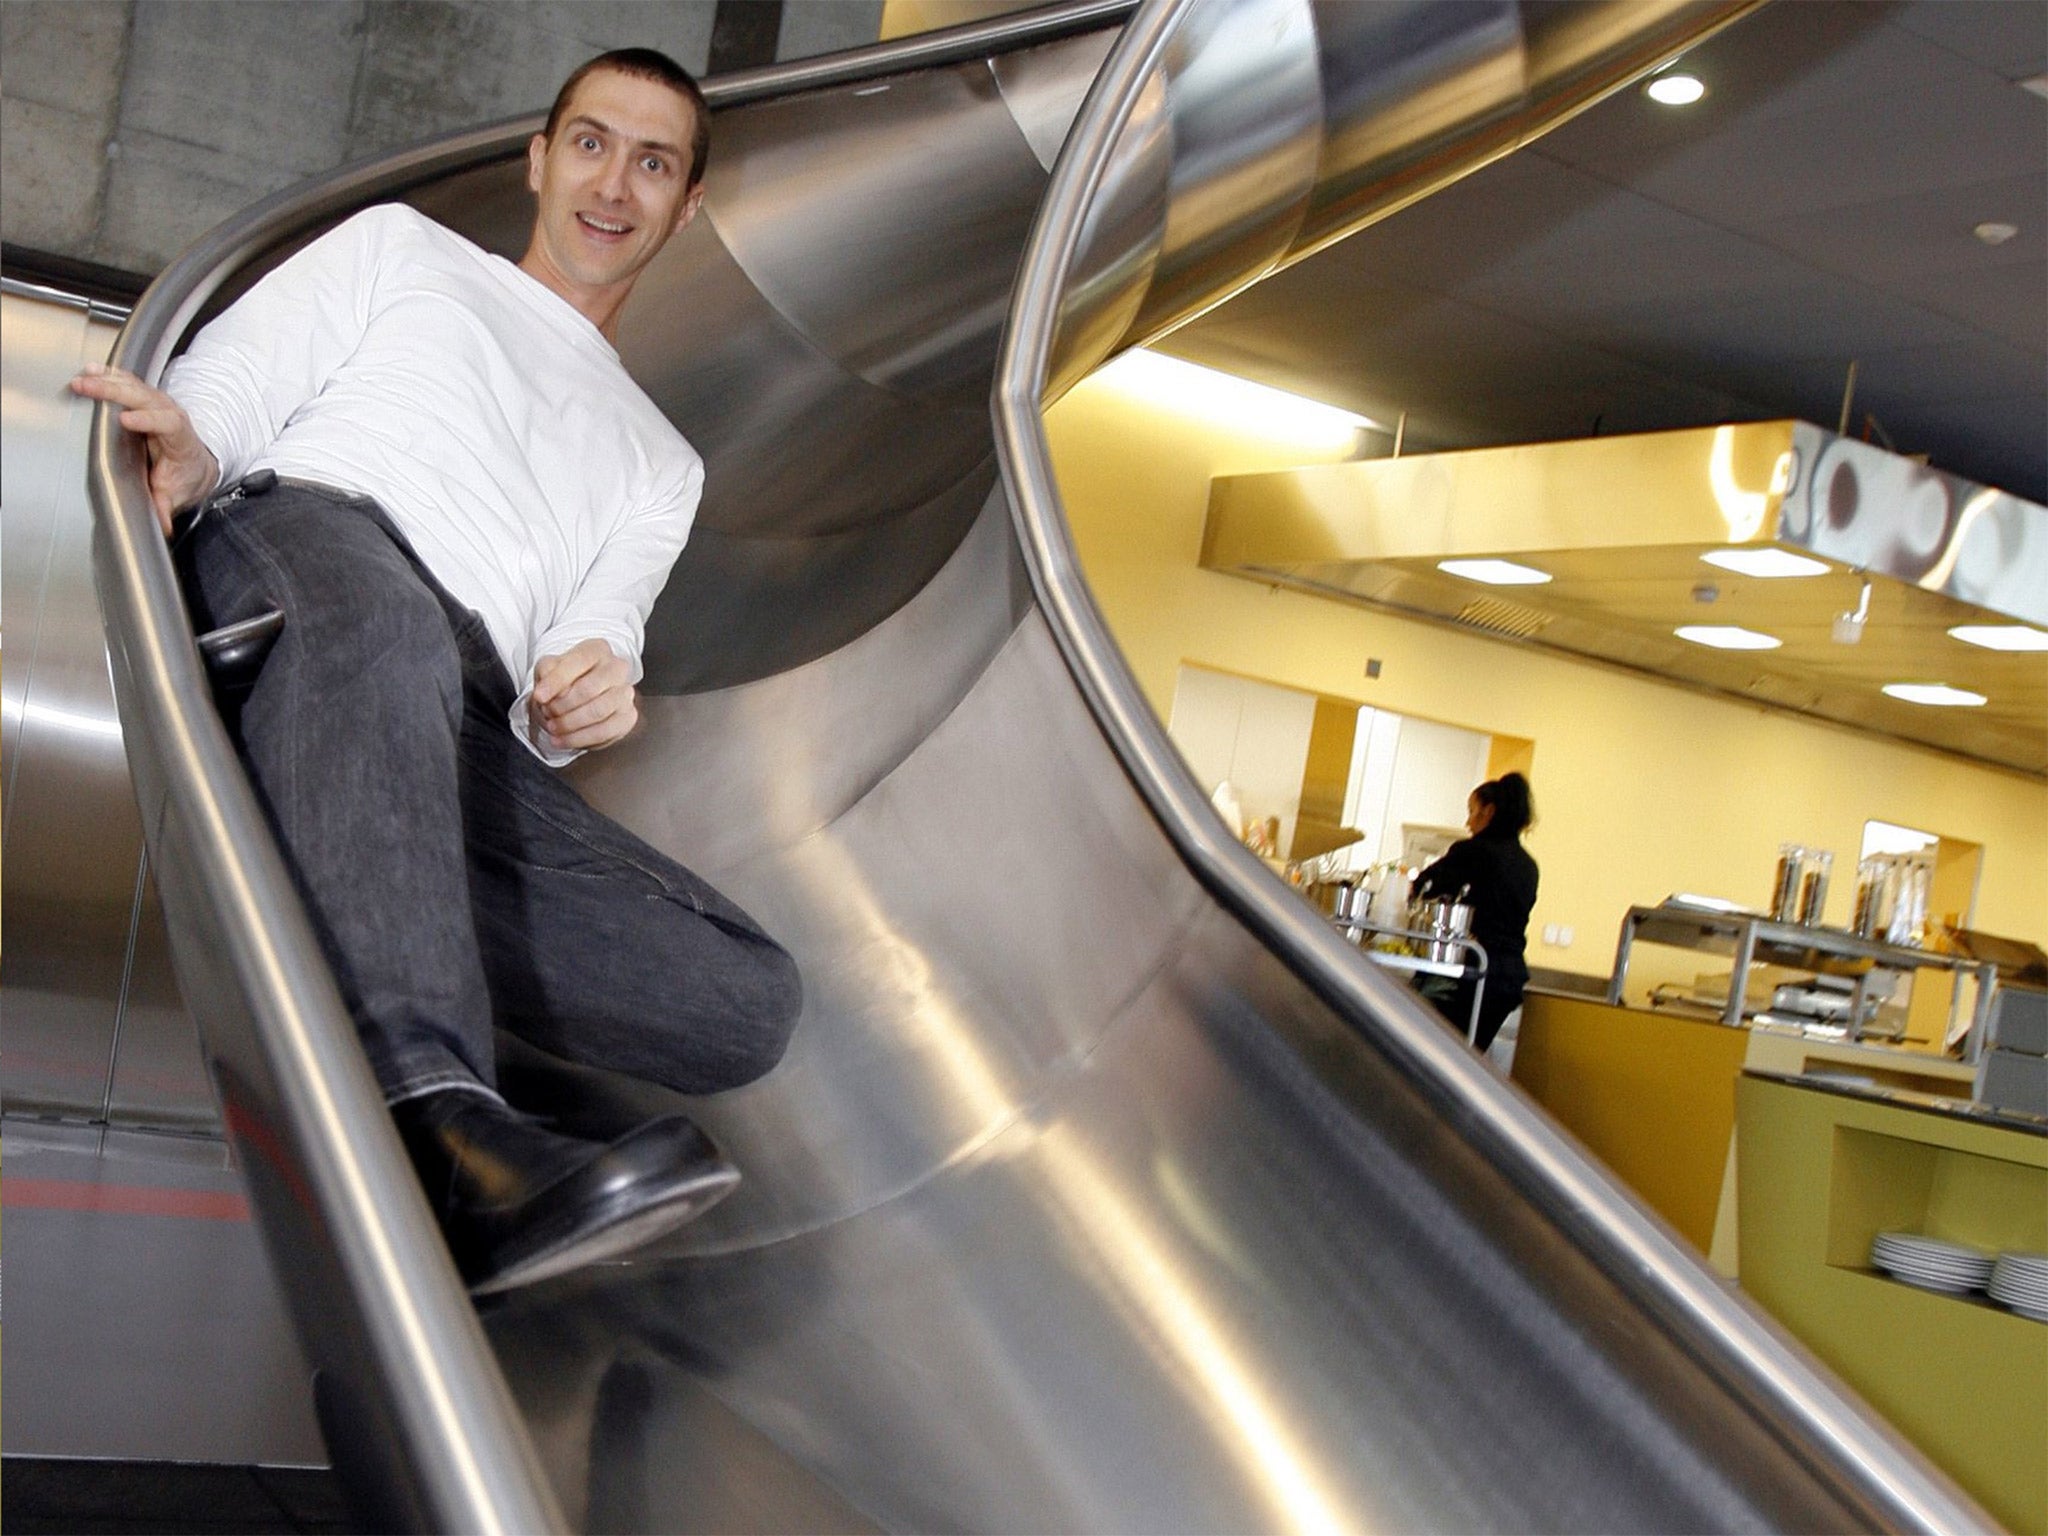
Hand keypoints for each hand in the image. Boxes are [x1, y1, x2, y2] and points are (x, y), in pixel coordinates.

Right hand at [70, 363, 220, 534]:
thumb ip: (166, 506)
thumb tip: (162, 525)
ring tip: (84, 376)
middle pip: (146, 398)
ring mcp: (160, 404)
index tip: (127, 420)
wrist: (195, 462)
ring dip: (108, 380)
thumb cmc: (184, 476)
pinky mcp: (147, 399)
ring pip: (135, 387)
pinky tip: (92, 370)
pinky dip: (111, 375)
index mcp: (181, 438)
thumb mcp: (176, 494)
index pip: (168, 424)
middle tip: (87, 388)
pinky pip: (129, 383)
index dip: (149, 420)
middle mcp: (172, 415)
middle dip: (115, 392)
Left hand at [530, 639, 637, 752]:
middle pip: (589, 689)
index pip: (578, 661)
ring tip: (554, 727)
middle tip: (548, 712)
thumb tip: (548, 690)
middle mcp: (616, 668)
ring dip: (569, 723)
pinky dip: (579, 739)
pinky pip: (605, 732)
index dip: (556, 681)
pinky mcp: (628, 717)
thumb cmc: (566, 679)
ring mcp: (626, 693)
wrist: (580, 696)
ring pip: (598, 712)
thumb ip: (546, 672)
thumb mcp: (548, 668)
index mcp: (597, 650)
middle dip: (562, 705)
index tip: (539, 696)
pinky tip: (564, 739)